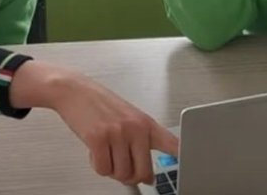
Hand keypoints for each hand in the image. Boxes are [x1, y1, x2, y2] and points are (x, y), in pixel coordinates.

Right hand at [10, 62, 178, 185]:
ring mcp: (118, 133)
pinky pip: (103, 170)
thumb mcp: (129, 116)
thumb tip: (147, 175)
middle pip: (143, 172)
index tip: (192, 169)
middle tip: (121, 166)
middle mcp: (135, 128)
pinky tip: (95, 151)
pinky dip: (97, 166)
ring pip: (122, 174)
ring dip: (111, 170)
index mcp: (146, 123)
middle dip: (130, 176)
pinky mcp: (99, 139)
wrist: (74, 90)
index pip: (172, 144)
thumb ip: (141, 141)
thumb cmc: (100, 104)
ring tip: (106, 151)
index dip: (184, 159)